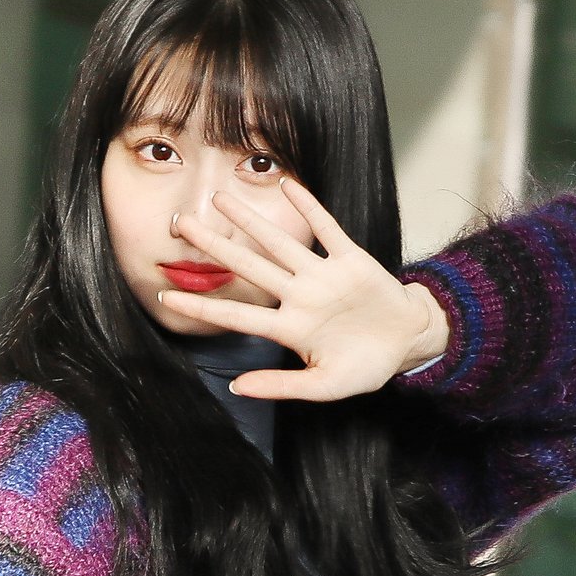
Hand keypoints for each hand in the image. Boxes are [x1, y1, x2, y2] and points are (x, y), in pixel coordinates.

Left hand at [159, 180, 449, 401]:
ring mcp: (323, 276)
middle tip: (180, 223)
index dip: (203, 305)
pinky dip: (309, 208)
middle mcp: (299, 296)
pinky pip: (327, 229)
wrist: (409, 343)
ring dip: (250, 220)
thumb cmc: (364, 366)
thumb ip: (281, 387)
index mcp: (290, 328)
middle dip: (215, 246)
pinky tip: (287, 187)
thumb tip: (236, 388)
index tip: (167, 294)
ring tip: (220, 198)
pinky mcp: (351, 260)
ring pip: (278, 243)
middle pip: (249, 266)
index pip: (237, 315)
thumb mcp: (324, 386)